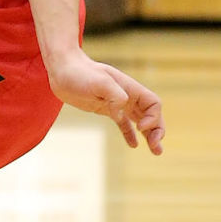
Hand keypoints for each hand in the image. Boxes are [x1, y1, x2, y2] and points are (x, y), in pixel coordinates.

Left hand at [46, 51, 164, 153]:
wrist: (63, 70)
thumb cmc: (81, 73)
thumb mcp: (100, 82)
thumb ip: (115, 97)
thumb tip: (119, 115)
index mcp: (131, 88)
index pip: (153, 104)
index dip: (153, 118)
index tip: (139, 127)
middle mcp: (128, 96)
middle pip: (151, 115)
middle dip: (157, 131)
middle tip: (156, 147)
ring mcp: (117, 103)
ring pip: (140, 121)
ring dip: (149, 135)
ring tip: (156, 151)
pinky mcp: (106, 109)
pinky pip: (123, 123)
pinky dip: (129, 134)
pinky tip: (134, 145)